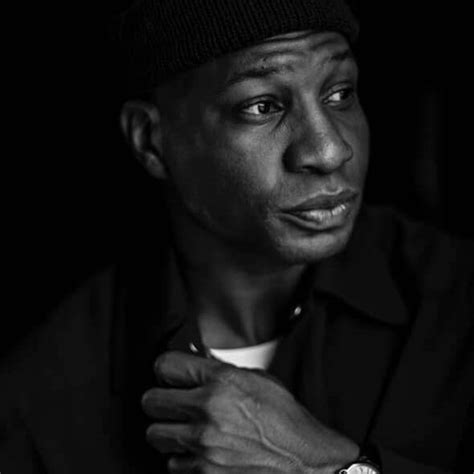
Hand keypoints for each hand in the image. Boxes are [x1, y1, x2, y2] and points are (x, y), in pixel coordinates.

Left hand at [142, 351, 358, 472]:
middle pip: (150, 401)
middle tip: (170, 402)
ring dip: (167, 431)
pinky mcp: (204, 473)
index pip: (166, 366)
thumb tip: (198, 369)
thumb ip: (223, 372)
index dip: (164, 370)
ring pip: (155, 435)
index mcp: (221, 381)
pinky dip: (183, 458)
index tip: (167, 375)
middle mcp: (208, 410)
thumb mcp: (259, 380)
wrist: (304, 462)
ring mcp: (203, 444)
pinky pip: (173, 464)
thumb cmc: (286, 421)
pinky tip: (199, 451)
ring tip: (184, 429)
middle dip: (159, 401)